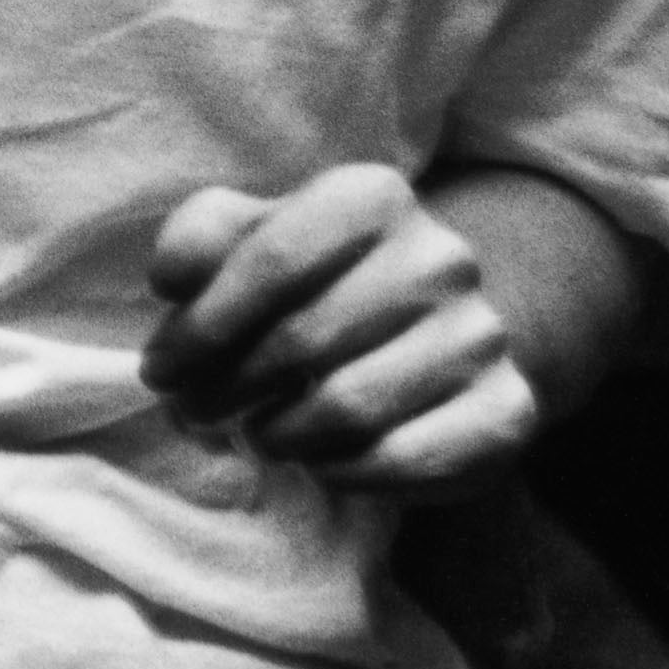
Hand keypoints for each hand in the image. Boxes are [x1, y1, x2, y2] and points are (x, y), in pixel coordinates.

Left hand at [138, 164, 537, 497]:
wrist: (434, 324)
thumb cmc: (316, 279)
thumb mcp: (253, 235)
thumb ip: (202, 236)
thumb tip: (173, 280)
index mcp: (373, 196)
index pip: (271, 262)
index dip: (200, 327)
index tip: (161, 368)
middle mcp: (441, 257)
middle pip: (303, 340)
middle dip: (226, 387)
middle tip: (194, 411)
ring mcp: (481, 336)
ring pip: (349, 408)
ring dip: (280, 435)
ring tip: (258, 434)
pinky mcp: (507, 411)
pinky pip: (405, 460)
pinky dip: (343, 473)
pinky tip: (319, 461)